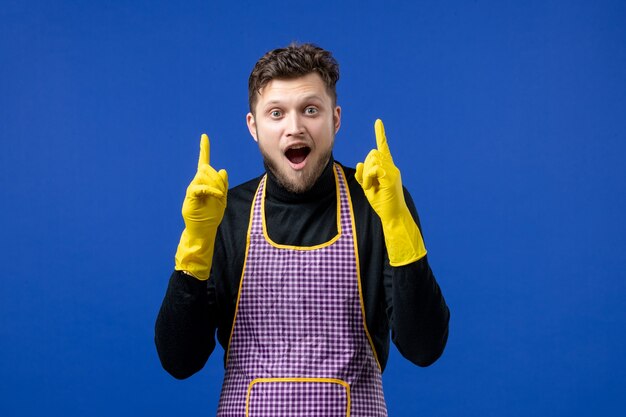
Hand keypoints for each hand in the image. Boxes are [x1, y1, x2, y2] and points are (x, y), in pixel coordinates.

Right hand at [175, 134, 227, 279]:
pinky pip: (201, 186)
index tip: (204, 136)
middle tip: (221, 192)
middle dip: (218, 179)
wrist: (202, 229)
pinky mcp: (191, 195)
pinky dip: (211, 189)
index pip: (204, 162)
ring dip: (216, 184)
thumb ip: (222, 184)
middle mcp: (197, 182)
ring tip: (218, 197)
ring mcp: (193, 188)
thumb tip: (223, 170)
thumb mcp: (221, 199)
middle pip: (208, 169)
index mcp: (204, 181)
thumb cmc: (211, 215)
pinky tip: (217, 195)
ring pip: (205, 175)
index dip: (204, 149)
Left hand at [355, 119, 404, 221]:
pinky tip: (369, 187)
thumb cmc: (382, 202)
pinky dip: (368, 177)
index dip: (381, 134)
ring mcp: (392, 171)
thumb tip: (359, 163)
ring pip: (372, 159)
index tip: (378, 122)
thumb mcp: (368, 187)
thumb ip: (363, 176)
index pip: (383, 148)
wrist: (393, 215)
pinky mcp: (391, 178)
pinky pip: (374, 169)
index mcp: (386, 168)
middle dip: (365, 166)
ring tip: (369, 186)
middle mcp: (391, 167)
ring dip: (366, 173)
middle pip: (372, 153)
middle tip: (367, 183)